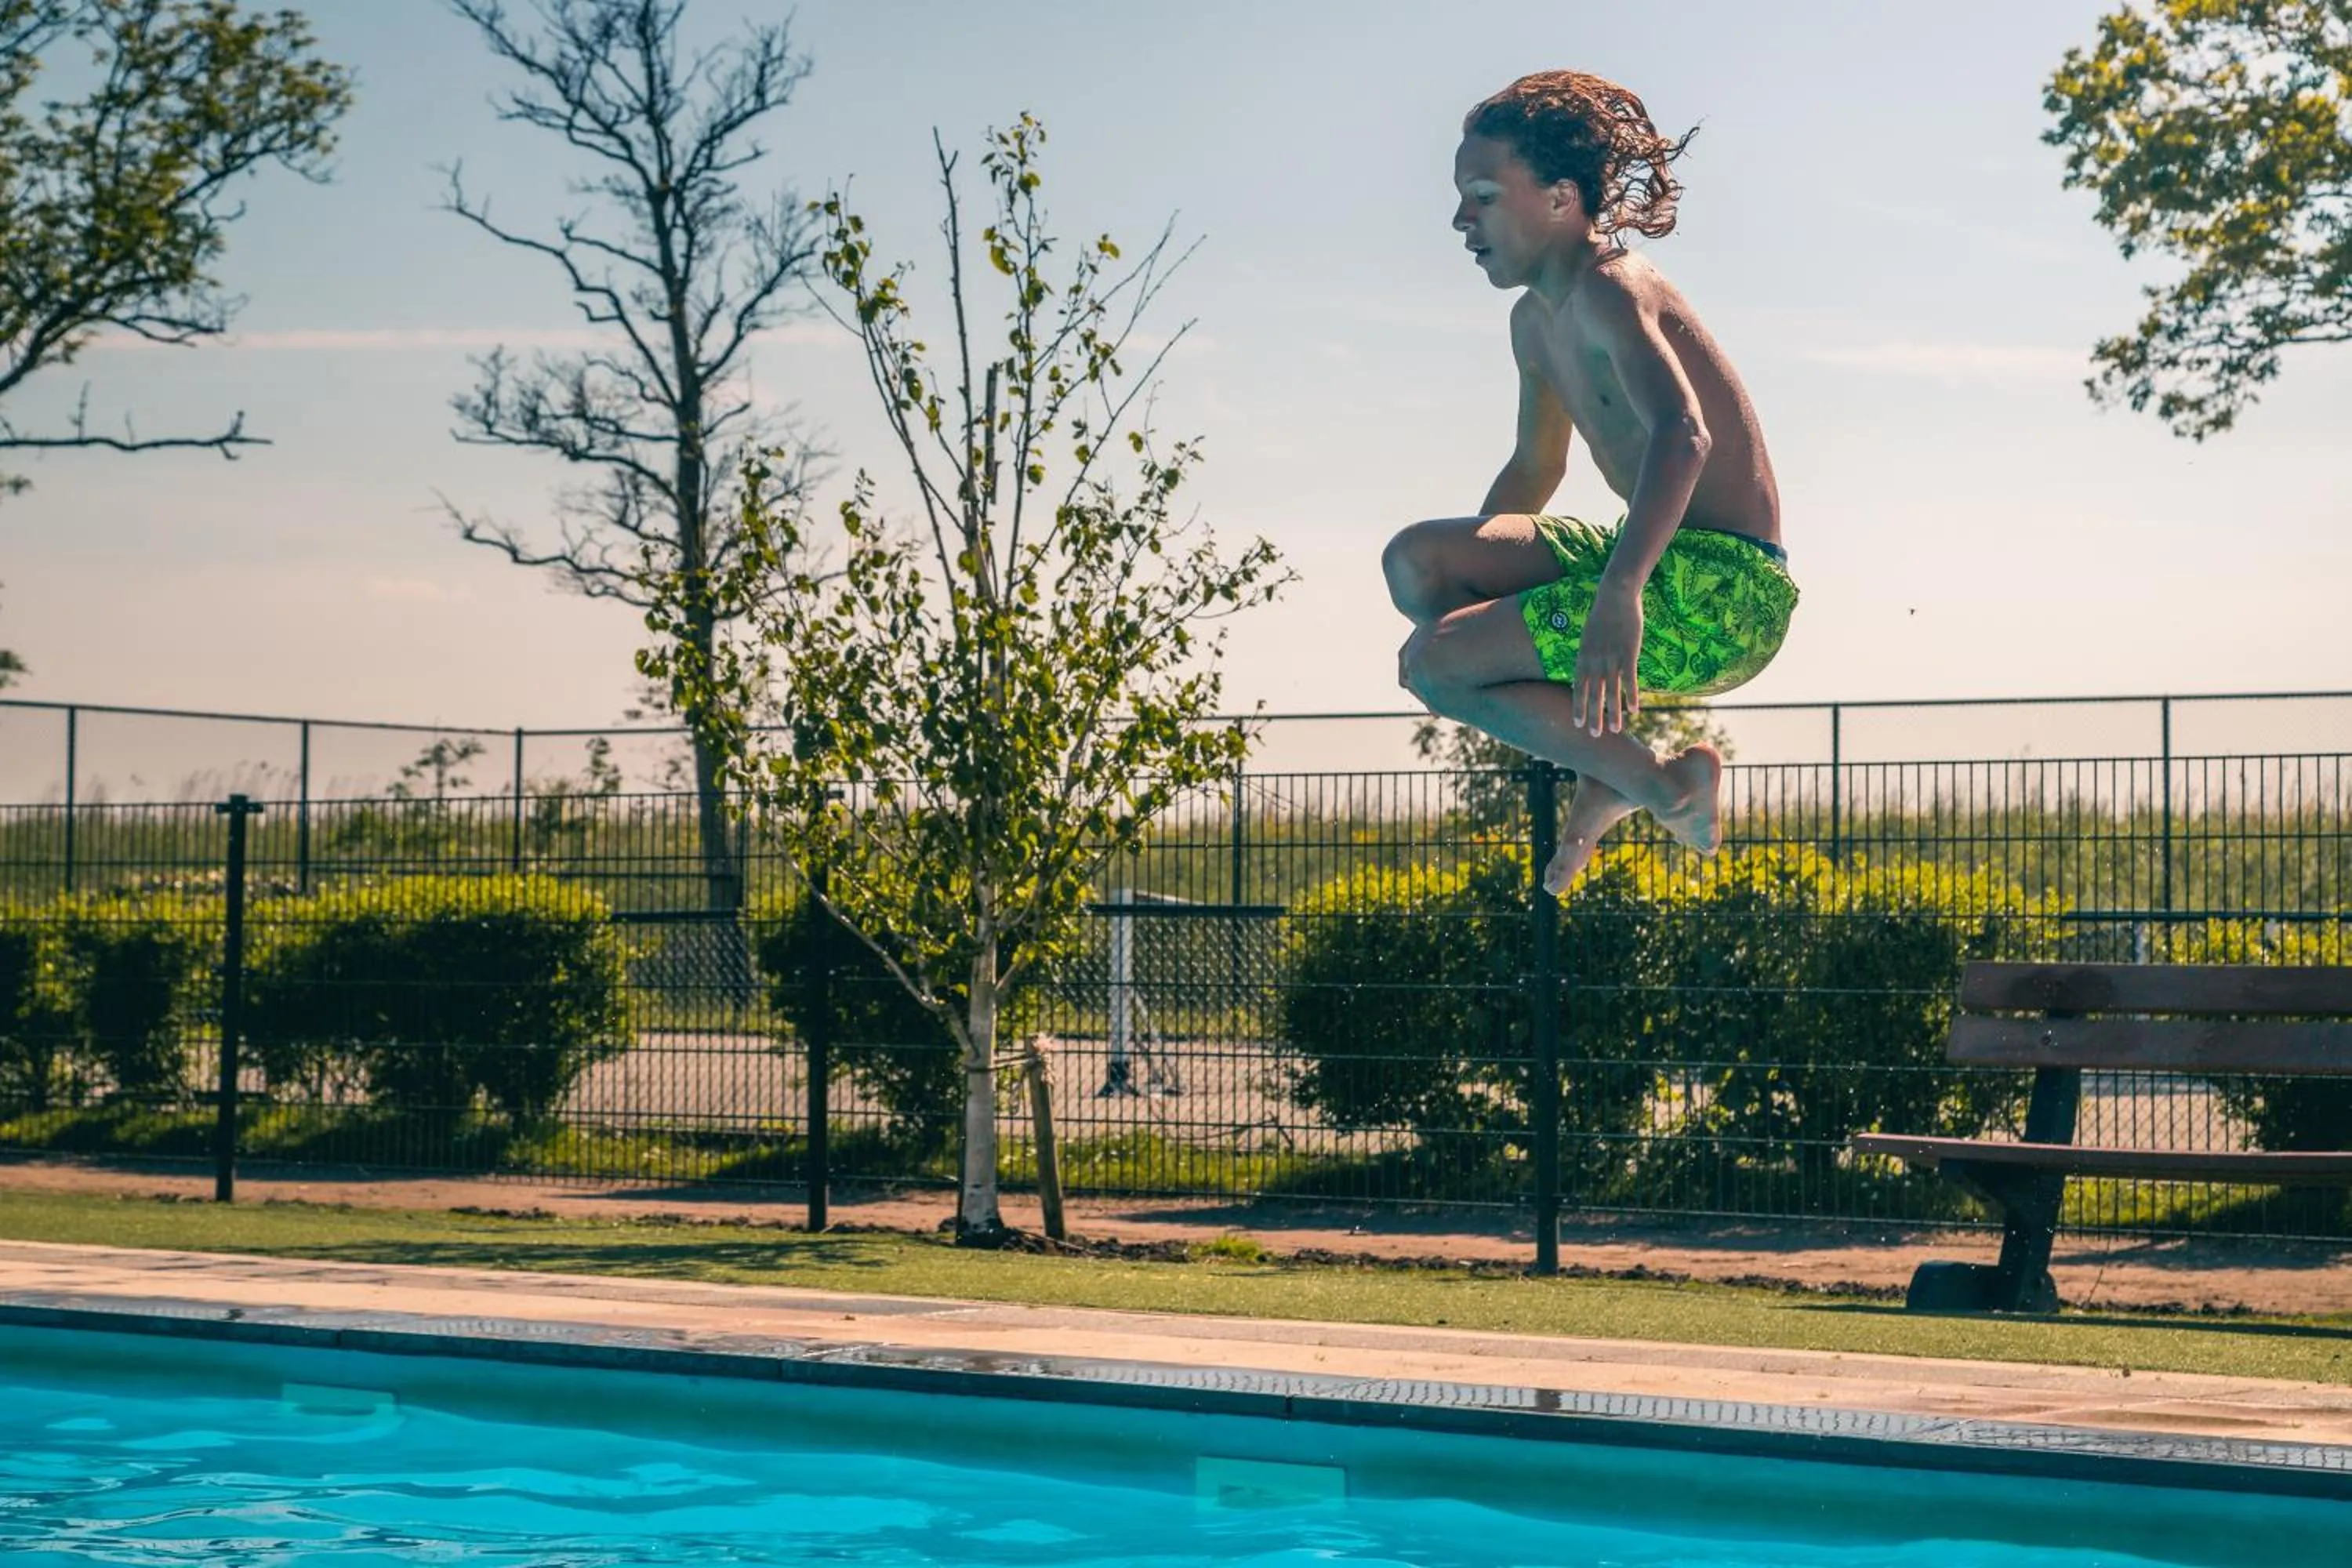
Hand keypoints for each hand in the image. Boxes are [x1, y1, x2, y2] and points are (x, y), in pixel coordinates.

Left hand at [1572, 585, 1642, 735]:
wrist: (1615, 594)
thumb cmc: (1602, 614)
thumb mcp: (1588, 636)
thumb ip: (1588, 654)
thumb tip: (1588, 669)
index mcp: (1583, 657)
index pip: (1578, 687)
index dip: (1578, 706)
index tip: (1577, 724)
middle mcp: (1594, 661)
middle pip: (1593, 694)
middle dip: (1593, 716)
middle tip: (1594, 735)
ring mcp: (1611, 658)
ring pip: (1611, 691)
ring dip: (1613, 712)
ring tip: (1614, 730)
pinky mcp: (1629, 653)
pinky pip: (1629, 679)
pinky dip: (1631, 695)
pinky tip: (1634, 710)